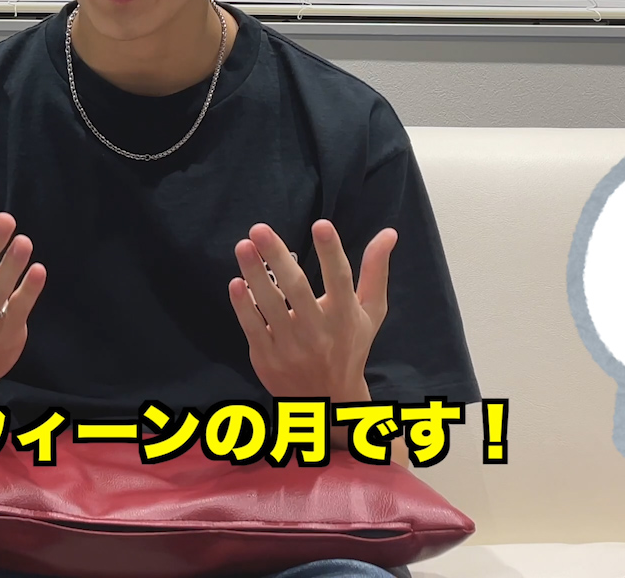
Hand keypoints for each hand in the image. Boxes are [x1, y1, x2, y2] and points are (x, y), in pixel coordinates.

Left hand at [229, 220, 394, 402]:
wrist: (328, 401)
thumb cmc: (351, 346)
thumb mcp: (371, 311)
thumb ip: (376, 270)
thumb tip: (389, 232)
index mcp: (346, 315)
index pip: (340, 279)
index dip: (331, 252)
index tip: (321, 224)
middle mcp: (319, 331)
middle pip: (297, 289)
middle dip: (277, 256)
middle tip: (259, 228)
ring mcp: (292, 347)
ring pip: (270, 306)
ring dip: (254, 275)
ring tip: (243, 246)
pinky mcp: (269, 359)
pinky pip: (254, 328)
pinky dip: (243, 307)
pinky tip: (235, 283)